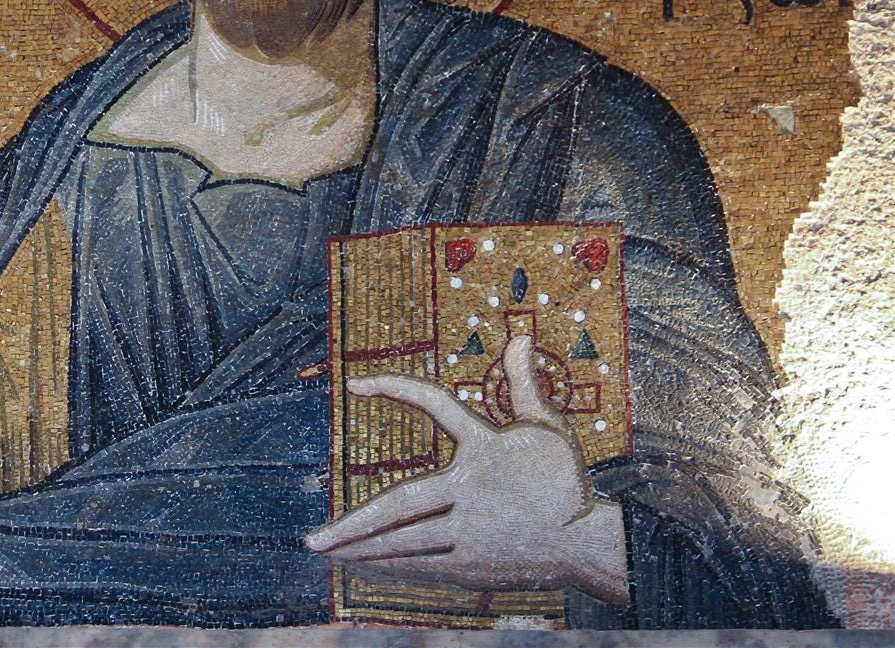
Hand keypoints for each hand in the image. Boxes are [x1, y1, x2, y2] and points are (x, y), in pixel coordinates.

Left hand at [305, 335, 627, 604]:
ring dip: (362, 549)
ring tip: (326, 553)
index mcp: (484, 448)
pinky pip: (422, 565)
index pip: (433, 405)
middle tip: (312, 540)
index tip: (355, 384)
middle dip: (353, 525)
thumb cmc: (564, 480)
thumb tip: (521, 335)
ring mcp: (468, 534)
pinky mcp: (472, 565)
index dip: (395, 388)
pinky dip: (390, 566)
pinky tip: (363, 566)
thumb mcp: (546, 426)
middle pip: (401, 505)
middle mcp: (470, 493)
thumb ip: (524, 382)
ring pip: (406, 543)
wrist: (589, 545)